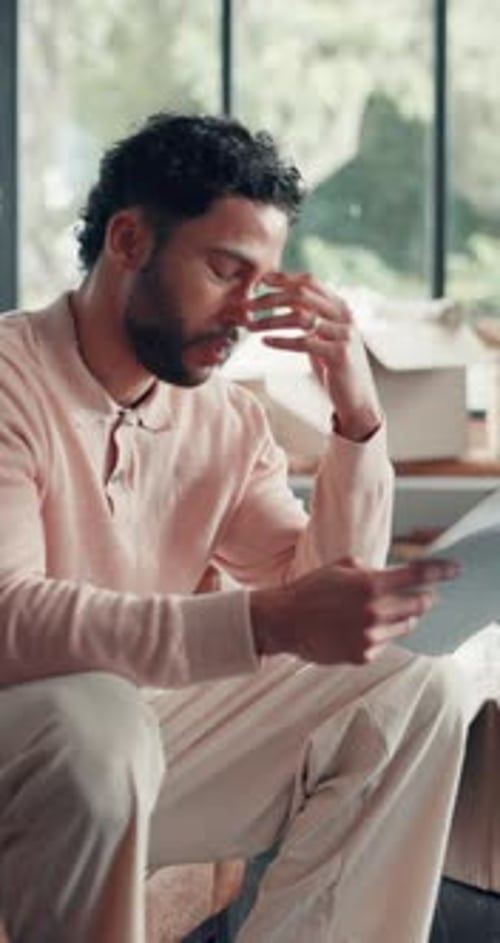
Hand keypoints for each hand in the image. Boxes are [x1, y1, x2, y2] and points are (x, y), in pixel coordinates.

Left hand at [245, 271, 381, 440]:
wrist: (357, 399)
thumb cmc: (334, 368)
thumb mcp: (323, 337)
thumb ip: (310, 319)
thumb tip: (280, 302)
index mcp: (340, 307)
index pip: (310, 282)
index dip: (283, 278)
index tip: (260, 281)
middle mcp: (344, 316)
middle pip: (301, 295)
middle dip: (270, 298)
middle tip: (246, 305)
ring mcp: (344, 334)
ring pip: (300, 317)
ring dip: (270, 320)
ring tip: (250, 325)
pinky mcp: (339, 354)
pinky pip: (304, 342)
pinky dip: (281, 341)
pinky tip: (265, 341)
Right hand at [250, 556, 459, 665]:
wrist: (283, 621)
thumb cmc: (309, 591)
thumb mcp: (339, 567)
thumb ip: (368, 569)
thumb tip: (389, 574)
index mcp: (370, 584)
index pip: (417, 575)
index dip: (440, 571)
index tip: (454, 570)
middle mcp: (374, 611)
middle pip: (419, 605)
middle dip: (423, 599)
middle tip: (421, 597)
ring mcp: (370, 636)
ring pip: (404, 627)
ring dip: (400, 619)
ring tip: (378, 614)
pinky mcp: (363, 655)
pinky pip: (384, 644)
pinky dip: (379, 636)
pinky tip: (358, 629)